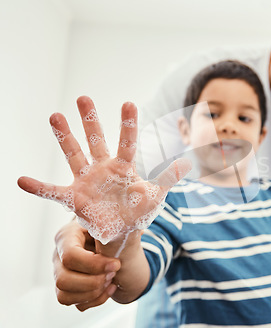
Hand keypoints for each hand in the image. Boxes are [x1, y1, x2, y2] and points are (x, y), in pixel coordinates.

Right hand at [18, 96, 190, 244]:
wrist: (121, 230)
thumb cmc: (137, 210)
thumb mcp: (155, 195)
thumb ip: (168, 178)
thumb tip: (187, 162)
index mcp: (123, 167)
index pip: (127, 142)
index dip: (128, 124)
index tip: (128, 102)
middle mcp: (102, 168)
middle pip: (96, 140)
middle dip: (90, 120)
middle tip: (84, 97)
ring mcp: (86, 181)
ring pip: (73, 155)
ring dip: (64, 137)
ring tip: (55, 115)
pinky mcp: (74, 198)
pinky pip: (53, 192)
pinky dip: (39, 188)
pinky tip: (22, 180)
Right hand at [53, 220, 119, 310]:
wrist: (108, 241)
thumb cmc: (108, 230)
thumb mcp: (110, 224)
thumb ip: (116, 227)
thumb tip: (138, 230)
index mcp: (66, 236)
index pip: (70, 256)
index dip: (94, 264)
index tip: (116, 264)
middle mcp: (58, 256)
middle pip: (63, 280)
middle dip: (93, 282)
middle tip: (113, 273)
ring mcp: (60, 274)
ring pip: (64, 295)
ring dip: (94, 292)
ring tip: (112, 280)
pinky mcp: (67, 289)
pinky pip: (76, 304)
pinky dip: (97, 299)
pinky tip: (111, 287)